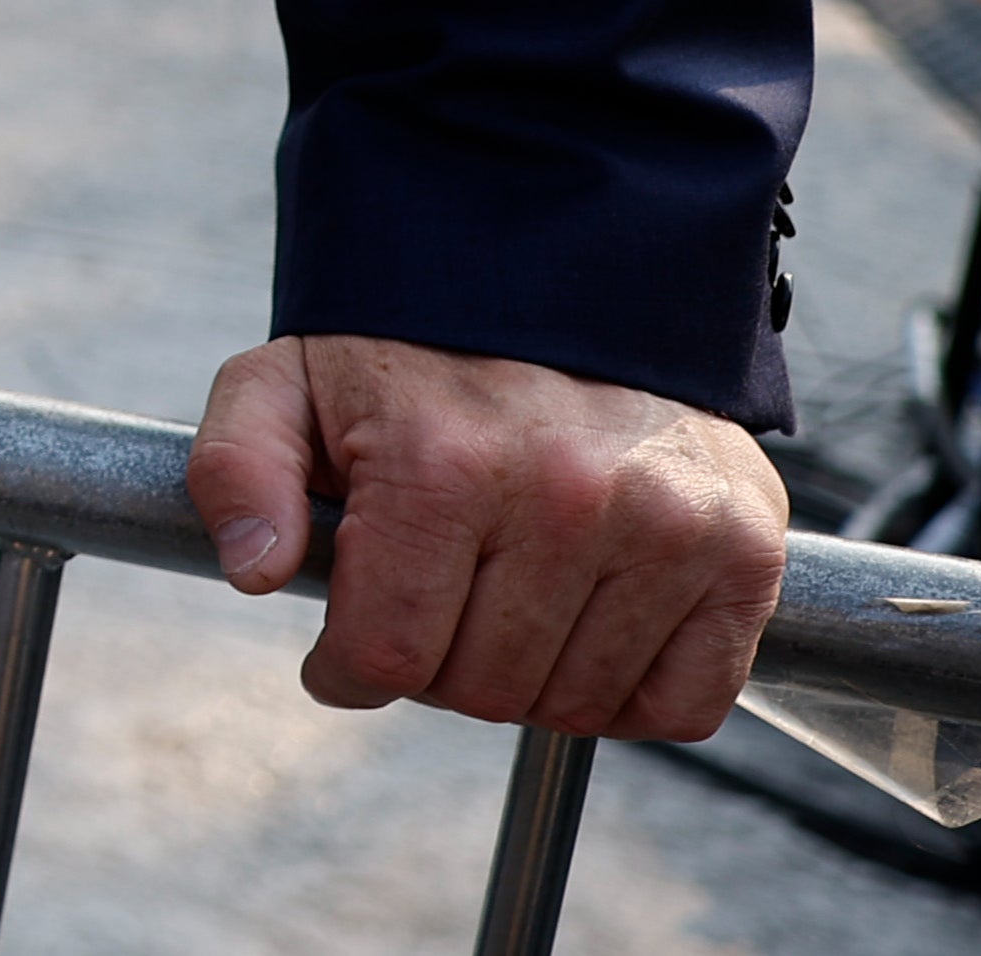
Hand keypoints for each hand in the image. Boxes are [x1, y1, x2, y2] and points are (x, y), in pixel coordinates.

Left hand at [189, 333, 786, 739]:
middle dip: (435, 666)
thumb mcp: (283, 383)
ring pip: (577, 704)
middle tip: (429, 603)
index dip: (347, 671)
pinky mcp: (744, 551)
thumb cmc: (409, 349)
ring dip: (528, 679)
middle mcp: (566, 498)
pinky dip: (629, 696)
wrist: (569, 275)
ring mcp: (667, 528)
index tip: (343, 652)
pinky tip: (585, 632)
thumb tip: (254, 569)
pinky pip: (682, 704)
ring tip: (503, 599)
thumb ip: (237, 470)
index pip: (388, 655)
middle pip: (482, 689)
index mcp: (442, 463)